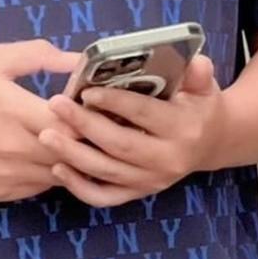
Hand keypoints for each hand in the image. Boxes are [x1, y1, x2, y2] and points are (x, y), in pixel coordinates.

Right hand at [0, 41, 83, 202]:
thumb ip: (38, 56)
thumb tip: (80, 59)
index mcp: (13, 109)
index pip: (73, 123)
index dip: (89, 114)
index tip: (93, 104)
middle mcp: (13, 148)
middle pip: (73, 153)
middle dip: (86, 140)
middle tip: (92, 124)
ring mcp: (7, 175)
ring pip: (60, 174)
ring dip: (70, 159)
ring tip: (72, 140)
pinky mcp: (0, 192)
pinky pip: (40, 187)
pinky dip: (49, 173)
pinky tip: (44, 154)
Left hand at [40, 55, 224, 206]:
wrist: (210, 143)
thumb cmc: (198, 105)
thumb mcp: (204, 85)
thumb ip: (198, 73)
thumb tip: (194, 61)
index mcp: (184, 129)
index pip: (145, 114)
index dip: (115, 102)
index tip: (87, 91)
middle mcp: (168, 160)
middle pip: (120, 144)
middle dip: (84, 125)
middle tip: (55, 105)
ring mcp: (152, 181)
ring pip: (106, 172)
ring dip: (73, 155)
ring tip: (46, 135)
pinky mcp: (139, 193)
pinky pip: (104, 197)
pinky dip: (78, 187)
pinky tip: (58, 168)